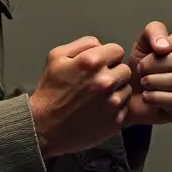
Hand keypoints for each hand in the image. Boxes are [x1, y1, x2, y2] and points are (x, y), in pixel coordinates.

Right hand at [28, 36, 132, 157]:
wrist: (45, 127)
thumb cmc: (50, 91)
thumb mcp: (56, 57)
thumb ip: (83, 44)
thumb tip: (101, 45)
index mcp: (92, 62)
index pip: (117, 50)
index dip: (108, 57)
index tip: (99, 66)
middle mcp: (106, 81)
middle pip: (125, 69)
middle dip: (113, 73)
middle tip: (97, 82)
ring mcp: (112, 102)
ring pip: (126, 88)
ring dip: (116, 90)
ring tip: (97, 97)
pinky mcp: (116, 120)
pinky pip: (124, 107)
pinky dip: (115, 108)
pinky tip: (99, 110)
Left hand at [124, 21, 171, 126]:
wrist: (131, 94)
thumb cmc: (141, 67)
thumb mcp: (143, 42)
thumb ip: (154, 32)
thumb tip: (163, 46)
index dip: (161, 45)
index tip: (147, 53)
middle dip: (155, 65)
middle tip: (141, 70)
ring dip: (155, 81)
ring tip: (144, 83)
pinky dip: (157, 97)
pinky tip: (147, 96)